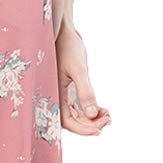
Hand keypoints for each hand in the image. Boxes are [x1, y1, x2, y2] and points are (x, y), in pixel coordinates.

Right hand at [56, 20, 110, 134]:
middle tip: (108, 119)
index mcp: (54, 94)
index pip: (66, 122)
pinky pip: (79, 106)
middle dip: (90, 124)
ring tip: (108, 115)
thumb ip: (85, 91)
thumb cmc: (68, 47)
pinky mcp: (70, 88)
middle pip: (73, 121)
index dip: (82, 129)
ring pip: (77, 115)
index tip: (99, 131)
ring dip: (92, 118)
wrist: (64, 31)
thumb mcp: (79, 69)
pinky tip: (103, 109)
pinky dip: (91, 110)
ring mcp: (63, 93)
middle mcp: (57, 96)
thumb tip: (91, 114)